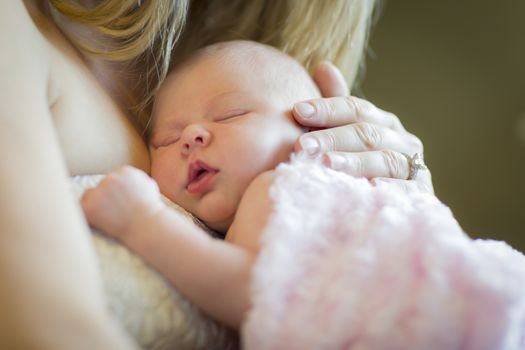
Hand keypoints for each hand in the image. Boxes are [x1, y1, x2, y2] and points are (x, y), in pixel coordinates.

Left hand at [81, 166, 163, 239]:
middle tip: (114, 212)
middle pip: (100, 186)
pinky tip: (97, 221)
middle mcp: (110, 178)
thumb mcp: (150, 185)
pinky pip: (80, 209)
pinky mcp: (89, 207)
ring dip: (95, 205)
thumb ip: (137, 177)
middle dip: (105, 198)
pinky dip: (86, 216)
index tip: (120, 203)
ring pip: (88, 196)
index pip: (112, 179)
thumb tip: (128, 177)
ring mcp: (99, 192)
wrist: (147, 226)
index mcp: (125, 171)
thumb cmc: (150, 209)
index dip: (114, 192)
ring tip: (108, 218)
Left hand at [293, 62, 432, 192]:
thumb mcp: (348, 135)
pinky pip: (405, 191)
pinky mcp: (421, 196)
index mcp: (384, 123)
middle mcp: (402, 142)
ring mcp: (413, 168)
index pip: (355, 109)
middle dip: (332, 138)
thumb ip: (337, 105)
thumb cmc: (362, 166)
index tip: (298, 111)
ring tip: (326, 164)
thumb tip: (323, 66)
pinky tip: (368, 189)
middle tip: (302, 145)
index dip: (327, 108)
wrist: (395, 204)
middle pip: (367, 134)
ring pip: (384, 160)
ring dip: (354, 162)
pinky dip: (388, 189)